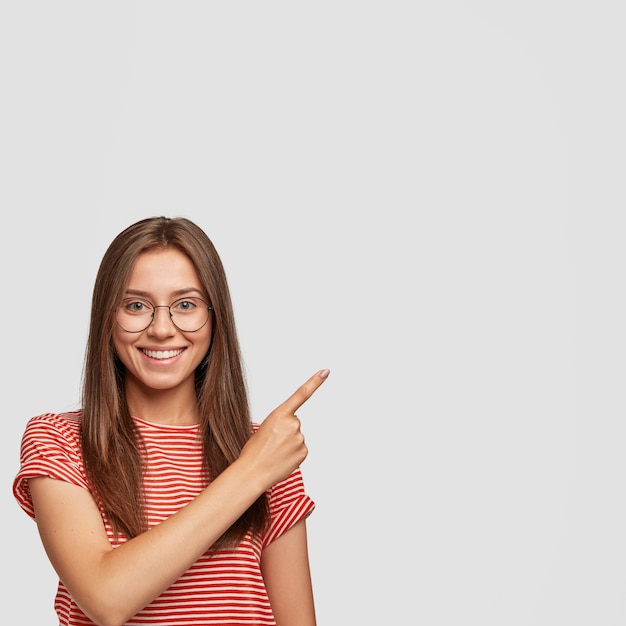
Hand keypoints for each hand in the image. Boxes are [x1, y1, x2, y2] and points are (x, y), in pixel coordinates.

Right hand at [239, 369, 329, 489]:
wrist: (252, 472)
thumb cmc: (254, 451)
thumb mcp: (264, 428)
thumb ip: (280, 423)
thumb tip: (291, 429)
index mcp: (279, 414)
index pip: (301, 394)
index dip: (315, 382)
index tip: (325, 372)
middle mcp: (293, 424)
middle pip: (294, 423)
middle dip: (285, 431)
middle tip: (271, 442)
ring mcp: (300, 438)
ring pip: (297, 437)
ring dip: (288, 444)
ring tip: (274, 452)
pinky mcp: (304, 452)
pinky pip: (300, 449)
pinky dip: (292, 454)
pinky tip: (281, 458)